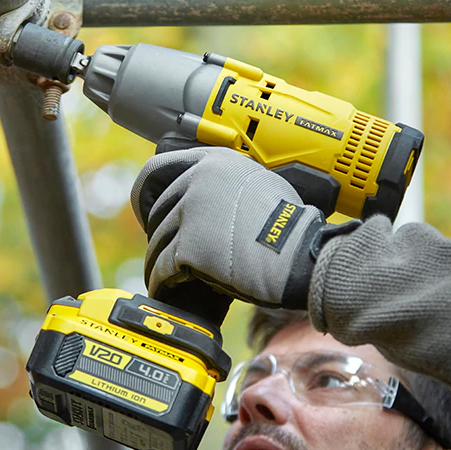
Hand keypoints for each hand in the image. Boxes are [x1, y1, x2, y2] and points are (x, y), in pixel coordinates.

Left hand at [130, 146, 323, 309]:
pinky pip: (162, 265)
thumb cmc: (291, 227)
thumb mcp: (259, 184)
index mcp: (215, 161)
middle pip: (159, 210)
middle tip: (164, 249)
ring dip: (158, 260)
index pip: (158, 168)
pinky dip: (161, 280)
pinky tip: (166, 288)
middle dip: (158, 233)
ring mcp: (191, 211)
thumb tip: (209, 200)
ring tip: (164, 275)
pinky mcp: (188, 245)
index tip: (151, 211)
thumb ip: (228, 185)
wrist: (300, 255)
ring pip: (158, 240)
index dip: (150, 194)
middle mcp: (198, 180)